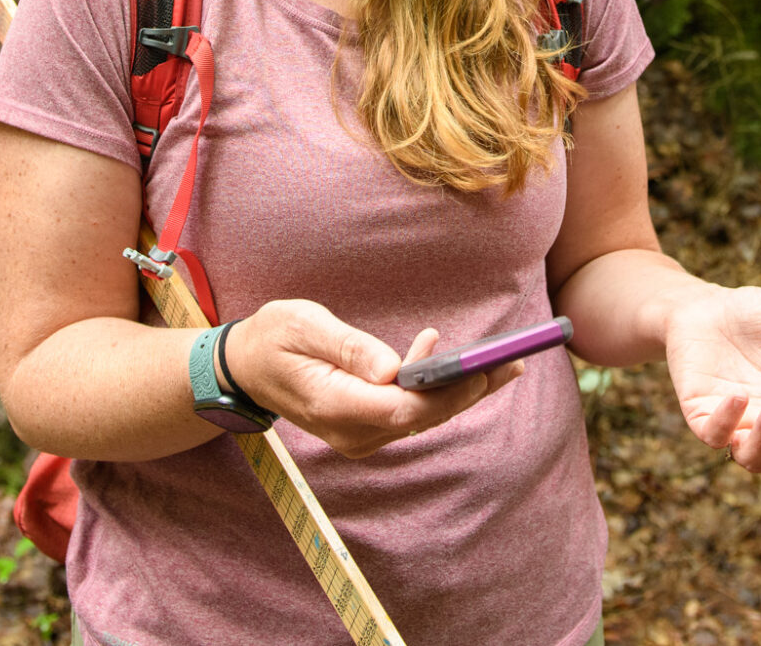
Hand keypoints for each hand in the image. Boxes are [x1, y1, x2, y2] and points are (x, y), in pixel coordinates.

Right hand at [226, 300, 523, 457]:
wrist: (247, 368)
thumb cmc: (273, 337)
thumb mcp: (302, 325)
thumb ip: (347, 346)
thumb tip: (392, 367)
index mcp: (332, 405)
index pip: (401, 409)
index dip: (444, 391)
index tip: (479, 369)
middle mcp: (350, 432)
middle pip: (422, 417)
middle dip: (469, 389)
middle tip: (512, 363)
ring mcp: (360, 436)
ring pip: (423, 419)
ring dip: (463, 391)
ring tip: (506, 364)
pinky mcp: (368, 429)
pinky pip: (414, 415)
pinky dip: (442, 393)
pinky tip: (467, 369)